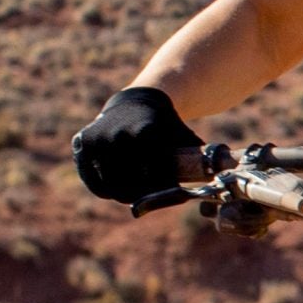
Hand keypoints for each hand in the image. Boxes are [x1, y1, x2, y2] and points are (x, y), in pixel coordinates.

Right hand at [72, 86, 201, 207]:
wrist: (136, 103)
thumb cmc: (166, 126)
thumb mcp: (183, 137)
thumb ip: (198, 158)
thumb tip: (220, 181)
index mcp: (146, 133)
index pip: (156, 175)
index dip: (165, 188)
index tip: (173, 193)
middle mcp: (118, 134)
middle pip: (131, 184)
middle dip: (145, 195)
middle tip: (152, 200)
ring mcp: (97, 139)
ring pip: (110, 185)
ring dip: (124, 195)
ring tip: (136, 197)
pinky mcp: (82, 144)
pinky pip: (92, 179)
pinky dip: (104, 189)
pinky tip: (116, 192)